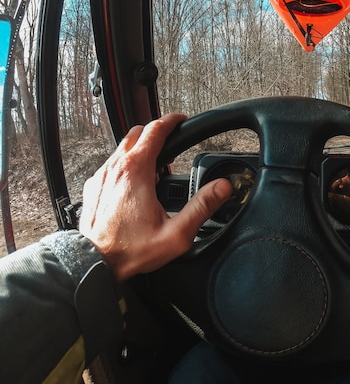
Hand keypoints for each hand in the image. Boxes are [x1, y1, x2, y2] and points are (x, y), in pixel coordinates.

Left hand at [79, 113, 231, 280]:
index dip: (172, 121)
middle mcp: (116, 168)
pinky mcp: (94, 186)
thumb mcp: (177, 233)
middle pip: (138, 132)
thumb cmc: (130, 250)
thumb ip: (203, 206)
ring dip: (140, 148)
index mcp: (137, 171)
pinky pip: (112, 163)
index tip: (181, 119)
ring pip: (123, 146)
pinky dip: (126, 163)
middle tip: (171, 143)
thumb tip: (222, 187)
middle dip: (156, 133)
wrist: (94, 264)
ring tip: (156, 166)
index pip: (156, 130)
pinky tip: (136, 182)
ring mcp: (102, 175)